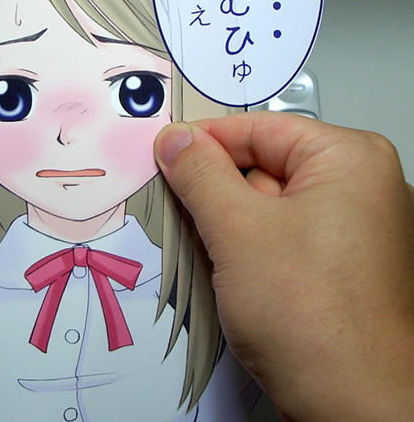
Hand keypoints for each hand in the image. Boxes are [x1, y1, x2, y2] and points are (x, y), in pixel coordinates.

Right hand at [155, 112, 413, 421]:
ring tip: (215, 253)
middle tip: (183, 210)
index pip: (259, 128)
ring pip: (266, 204)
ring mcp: (351, 227)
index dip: (205, 140)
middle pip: (262, 165)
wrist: (352, 405)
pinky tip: (233, 272)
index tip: (163, 152)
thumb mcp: (237, 229)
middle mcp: (359, 186)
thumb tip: (175, 140)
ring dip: (229, 224)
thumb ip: (199, 174)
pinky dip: (247, 247)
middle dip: (218, 190)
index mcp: (349, 159)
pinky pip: (279, 234)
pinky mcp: (337, 263)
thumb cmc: (313, 317)